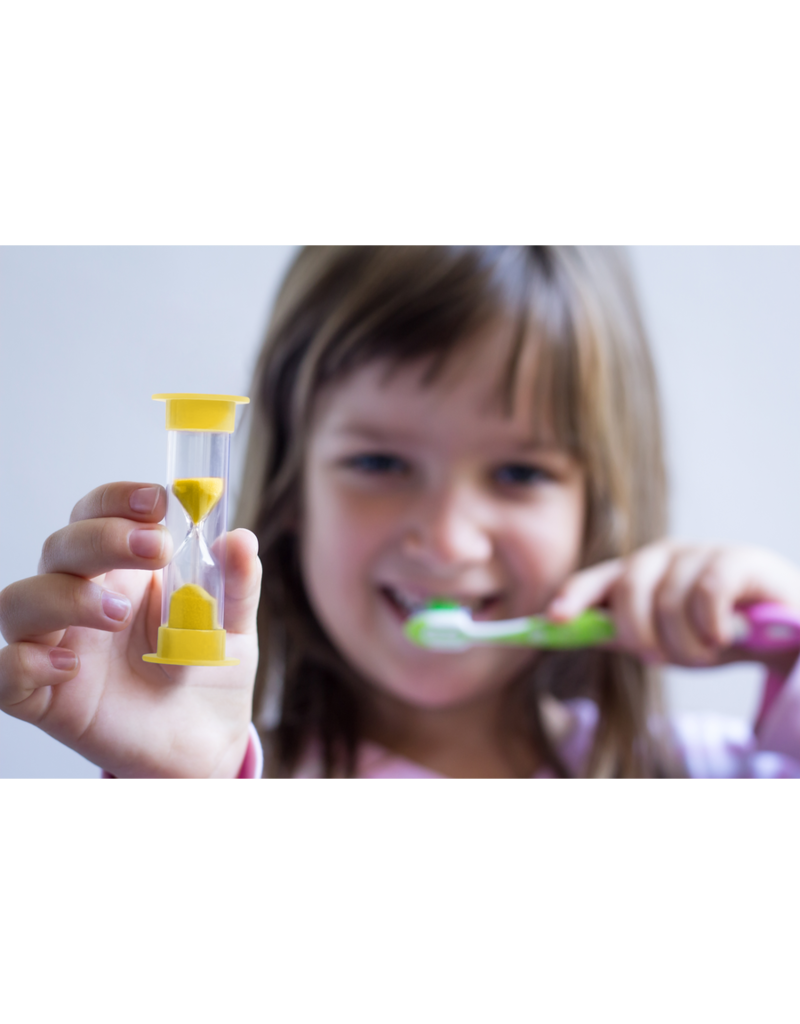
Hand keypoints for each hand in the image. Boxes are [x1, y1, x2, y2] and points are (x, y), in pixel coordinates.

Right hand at [0, 482, 261, 777]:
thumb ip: (235, 585)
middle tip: (156, 549)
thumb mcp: (233, 627)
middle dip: (104, 538)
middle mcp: (81, 598)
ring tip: (118, 615)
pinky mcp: (45, 696)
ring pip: (20, 601)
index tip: (157, 500)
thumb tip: (240, 540)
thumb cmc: (206, 673)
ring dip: (66, 597)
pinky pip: (5, 673)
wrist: (205, 740)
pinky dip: (25, 663)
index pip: (99, 515)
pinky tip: (69, 665)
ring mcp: (59, 644)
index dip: (117, 500)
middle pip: (61, 546)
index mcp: (123, 570)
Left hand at [548, 542, 799, 671]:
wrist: (781, 632)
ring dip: (685, 642)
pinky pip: (707, 592)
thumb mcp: (663, 639)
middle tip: (660, 657)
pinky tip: (723, 635)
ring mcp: (700, 552)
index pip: (597, 580)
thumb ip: (620, 634)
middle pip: (629, 590)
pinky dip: (711, 624)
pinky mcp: (738, 558)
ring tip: (706, 652)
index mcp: (638, 574)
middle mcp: (663, 555)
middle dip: (641, 634)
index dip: (574, 596)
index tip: (556, 619)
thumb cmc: (714, 633)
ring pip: (669, 600)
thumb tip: (566, 634)